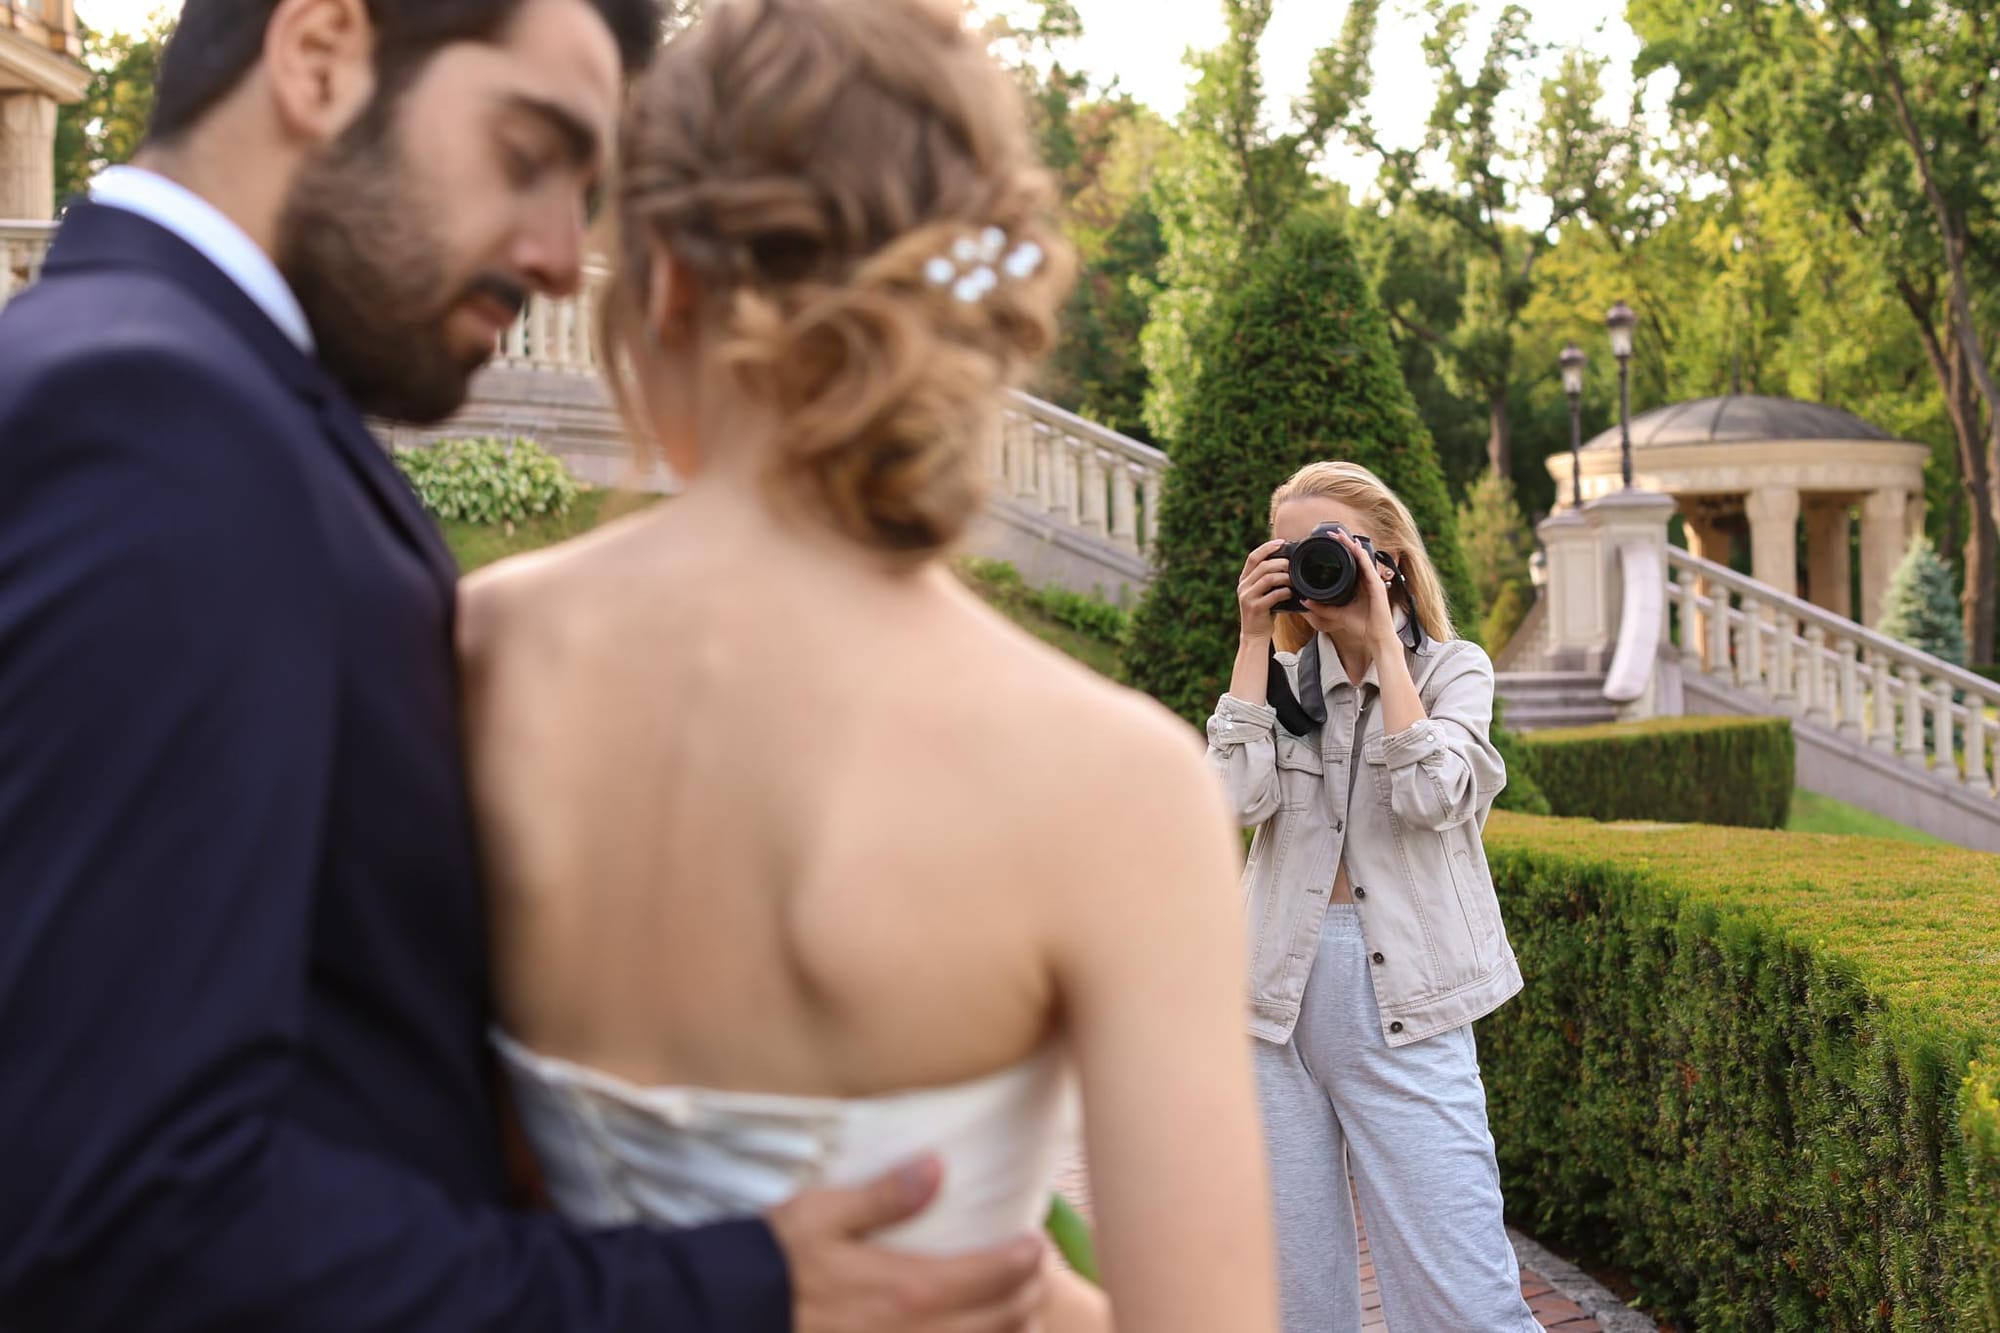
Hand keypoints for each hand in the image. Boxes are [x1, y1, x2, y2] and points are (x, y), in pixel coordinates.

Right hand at [769, 1156, 1046, 1332]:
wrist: (727, 1317)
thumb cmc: (774, 1262)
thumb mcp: (821, 1214)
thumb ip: (884, 1196)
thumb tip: (937, 1168)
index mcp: (911, 1289)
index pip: (997, 1276)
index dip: (1027, 1259)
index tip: (1035, 1242)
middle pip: (1004, 1322)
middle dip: (1029, 1295)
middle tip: (1035, 1273)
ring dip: (1012, 1331)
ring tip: (1019, 1311)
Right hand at [1236, 540, 1290, 641]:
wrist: (1254, 635)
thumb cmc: (1263, 612)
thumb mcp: (1261, 592)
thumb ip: (1267, 578)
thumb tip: (1286, 562)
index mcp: (1244, 579)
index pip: (1253, 557)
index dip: (1267, 547)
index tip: (1281, 542)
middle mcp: (1243, 586)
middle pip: (1263, 566)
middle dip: (1281, 562)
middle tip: (1292, 565)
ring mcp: (1248, 597)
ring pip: (1268, 578)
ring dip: (1285, 577)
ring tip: (1294, 580)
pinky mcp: (1255, 607)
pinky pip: (1273, 595)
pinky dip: (1285, 592)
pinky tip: (1291, 593)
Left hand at [1332, 529, 1398, 653]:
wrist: (1376, 638)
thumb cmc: (1362, 627)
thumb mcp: (1337, 614)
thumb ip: (1322, 607)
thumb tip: (1305, 601)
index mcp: (1359, 586)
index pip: (1351, 564)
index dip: (1342, 552)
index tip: (1330, 542)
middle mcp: (1367, 581)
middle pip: (1356, 557)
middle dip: (1345, 544)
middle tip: (1334, 532)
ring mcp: (1374, 582)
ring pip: (1362, 559)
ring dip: (1352, 546)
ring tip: (1342, 535)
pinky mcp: (1378, 586)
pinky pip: (1369, 567)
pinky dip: (1362, 556)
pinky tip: (1355, 547)